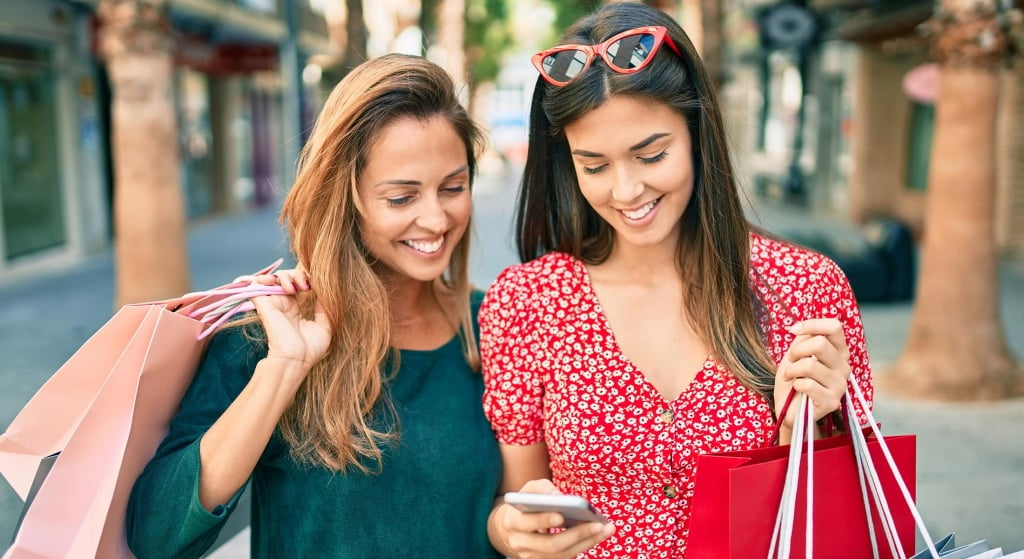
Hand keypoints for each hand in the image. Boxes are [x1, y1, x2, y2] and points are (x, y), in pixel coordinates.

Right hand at [250, 268, 331, 374]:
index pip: (297, 284)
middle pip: (286, 277)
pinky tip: (276, 282)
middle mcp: (283, 304)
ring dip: (284, 275)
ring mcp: (273, 303)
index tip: (315, 287)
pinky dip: (263, 278)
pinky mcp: (264, 304)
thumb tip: (327, 293)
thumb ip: (325, 309)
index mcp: (295, 309)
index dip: (306, 279)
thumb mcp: (324, 327)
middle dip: (297, 274)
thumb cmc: (309, 350)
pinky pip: (255, 284)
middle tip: (305, 286)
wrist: (295, 360)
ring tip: (294, 287)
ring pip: (273, 277)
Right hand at [496, 480, 613, 558]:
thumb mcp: (529, 489)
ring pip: (560, 555)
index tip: (561, 515)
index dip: (543, 520)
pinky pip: (565, 557)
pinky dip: (582, 546)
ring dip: (585, 543)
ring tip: (605, 529)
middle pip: (549, 544)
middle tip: (597, 525)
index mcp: (512, 521)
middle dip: (576, 535)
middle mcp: (520, 543)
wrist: (510, 529)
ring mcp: (531, 556)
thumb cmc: (525, 503)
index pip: (527, 523)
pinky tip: (597, 535)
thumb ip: (542, 488)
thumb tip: (560, 496)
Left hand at [774, 318, 850, 432]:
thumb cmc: (794, 378)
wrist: (789, 408)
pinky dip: (795, 384)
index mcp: (839, 351)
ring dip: (791, 370)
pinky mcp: (831, 402)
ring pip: (810, 365)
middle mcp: (844, 367)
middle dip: (796, 350)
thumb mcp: (797, 353)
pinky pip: (808, 385)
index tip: (792, 330)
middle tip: (790, 360)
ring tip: (790, 376)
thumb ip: (804, 338)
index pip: (834, 327)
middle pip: (820, 344)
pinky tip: (797, 389)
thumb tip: (798, 328)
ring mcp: (840, 385)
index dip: (811, 324)